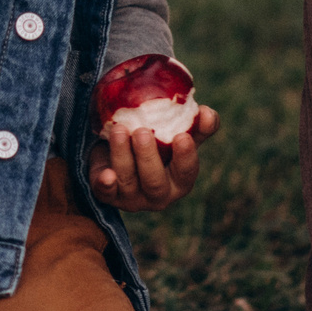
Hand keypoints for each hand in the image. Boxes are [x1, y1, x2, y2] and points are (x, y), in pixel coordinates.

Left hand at [87, 105, 218, 210]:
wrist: (118, 150)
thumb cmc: (157, 146)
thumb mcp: (176, 135)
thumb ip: (195, 125)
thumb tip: (207, 113)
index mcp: (179, 181)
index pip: (186, 173)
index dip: (185, 156)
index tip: (182, 136)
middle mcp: (157, 194)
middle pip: (155, 182)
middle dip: (148, 157)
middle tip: (142, 132)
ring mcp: (131, 197)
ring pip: (127, 181)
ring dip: (122, 155)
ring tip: (119, 129)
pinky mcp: (107, 194)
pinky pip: (104, 192)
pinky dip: (105, 184)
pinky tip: (105, 174)